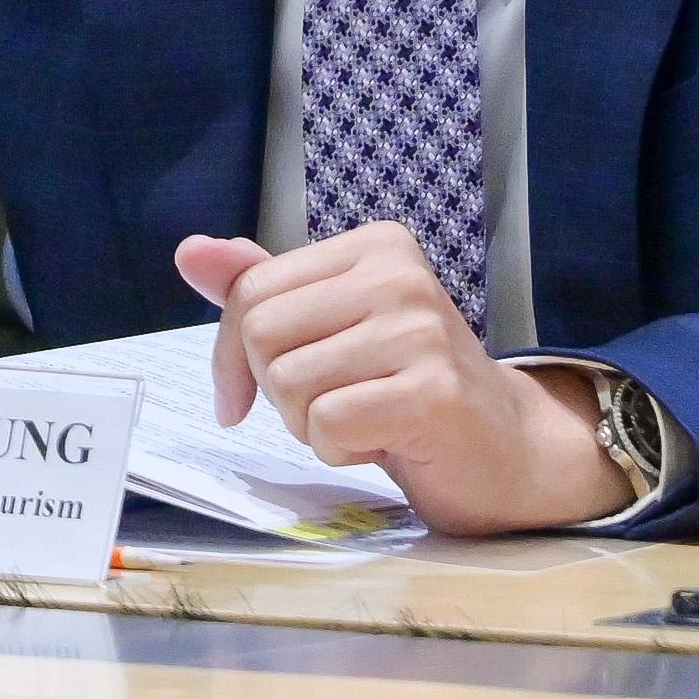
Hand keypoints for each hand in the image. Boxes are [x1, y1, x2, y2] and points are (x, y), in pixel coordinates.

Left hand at [174, 222, 628, 536]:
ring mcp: (421, 331)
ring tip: (366, 419)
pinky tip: (384, 443)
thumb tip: (189, 253)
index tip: (248, 393)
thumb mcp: (329, 330)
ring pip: (288, 383)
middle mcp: (399, 275)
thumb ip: (262, 290)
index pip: (250, 291)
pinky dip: (340, 451)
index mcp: (374, 247)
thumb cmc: (406, 390)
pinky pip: (328, 426)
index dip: (232, 356)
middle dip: (277, 390)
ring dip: (311, 425)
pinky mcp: (433, 392)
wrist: (509, 451)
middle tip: (335, 404)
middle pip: (260, 335)